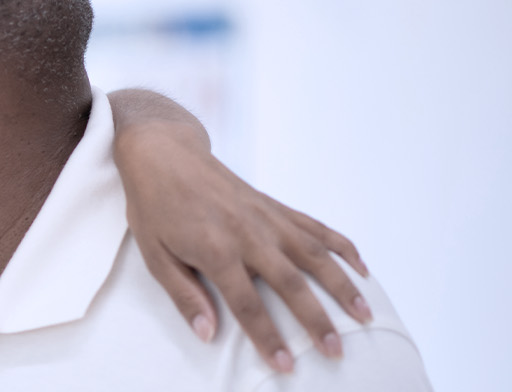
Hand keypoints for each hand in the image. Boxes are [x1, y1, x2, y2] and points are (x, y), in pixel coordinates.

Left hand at [116, 124, 372, 373]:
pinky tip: (361, 268)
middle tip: (337, 350)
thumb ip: (184, 296)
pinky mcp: (275, 206)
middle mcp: (249, 233)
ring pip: (315, 255)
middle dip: (317, 320)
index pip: (247, 304)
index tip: (286, 364)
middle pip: (291, 283)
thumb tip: (207, 334)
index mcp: (216, 249)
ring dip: (343, 285)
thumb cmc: (155, 207)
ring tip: (365, 315)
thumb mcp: (154, 255)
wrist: (164, 154)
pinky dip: (342, 247)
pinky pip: (316, 227)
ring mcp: (267, 218)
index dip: (268, 337)